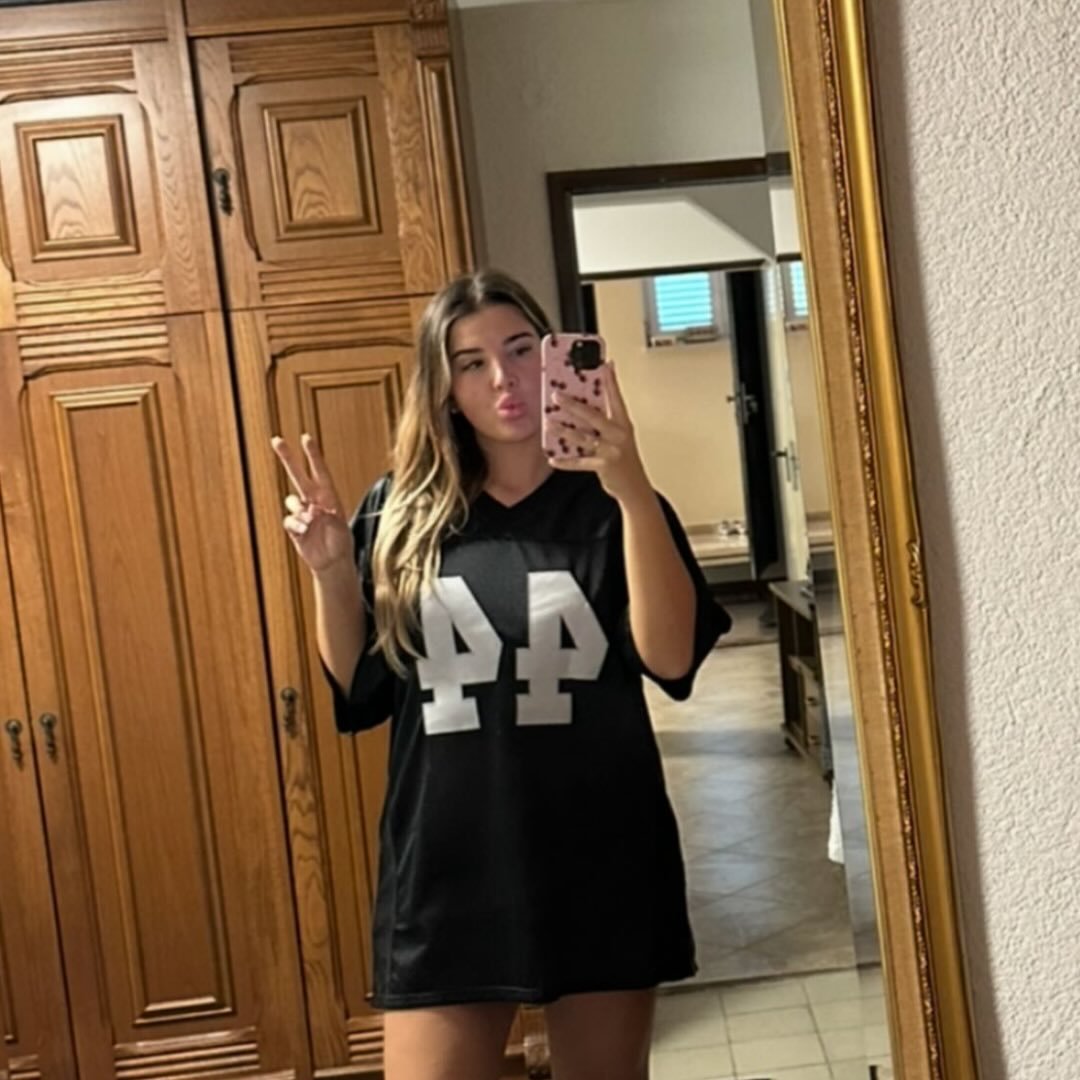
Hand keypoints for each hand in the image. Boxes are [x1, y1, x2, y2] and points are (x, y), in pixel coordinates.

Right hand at [271, 433, 352, 573]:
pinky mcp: (294, 526)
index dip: (313, 455)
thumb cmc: (341, 543)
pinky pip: (288, 519)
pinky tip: (304, 532)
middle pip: (298, 475)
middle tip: (276, 439)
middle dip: (288, 457)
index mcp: (329, 496)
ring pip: (291, 500)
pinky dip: (295, 524)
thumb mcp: (341, 528)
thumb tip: (313, 508)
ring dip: (299, 510)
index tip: (306, 437)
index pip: (319, 471)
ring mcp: (302, 512)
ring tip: (311, 523)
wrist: (332, 563)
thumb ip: (329, 517)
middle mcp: (314, 501)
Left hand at [549, 362, 650, 504]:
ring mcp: (611, 451)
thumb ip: (605, 420)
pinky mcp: (603, 466)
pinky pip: (580, 462)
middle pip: (594, 415)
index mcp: (623, 423)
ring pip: (583, 437)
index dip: (610, 381)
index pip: (616, 398)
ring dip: (564, 430)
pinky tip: (553, 458)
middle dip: (573, 405)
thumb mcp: (619, 435)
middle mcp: (618, 435)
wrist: (635, 486)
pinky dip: (565, 461)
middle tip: (556, 395)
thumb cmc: (624, 458)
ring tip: (549, 423)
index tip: (604, 364)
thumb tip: (583, 404)